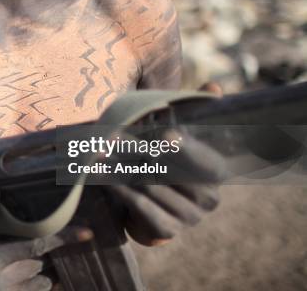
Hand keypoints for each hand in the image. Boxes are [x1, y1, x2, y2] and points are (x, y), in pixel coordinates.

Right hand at [0, 186, 92, 289]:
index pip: (38, 246)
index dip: (65, 238)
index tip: (88, 233)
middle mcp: (1, 282)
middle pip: (41, 269)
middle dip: (45, 257)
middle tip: (44, 244)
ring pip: (37, 288)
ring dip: (41, 277)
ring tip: (40, 266)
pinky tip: (26, 282)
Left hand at [108, 82, 225, 245]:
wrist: (163, 206)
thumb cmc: (172, 162)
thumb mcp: (183, 136)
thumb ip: (197, 111)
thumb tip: (214, 85)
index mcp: (217, 173)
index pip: (201, 159)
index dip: (184, 148)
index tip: (165, 135)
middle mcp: (209, 199)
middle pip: (167, 170)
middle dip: (136, 151)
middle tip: (111, 137)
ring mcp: (189, 218)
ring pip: (149, 186)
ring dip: (120, 168)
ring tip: (98, 152)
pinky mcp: (167, 230)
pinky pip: (138, 205)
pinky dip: (118, 189)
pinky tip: (100, 175)